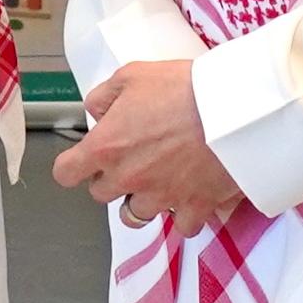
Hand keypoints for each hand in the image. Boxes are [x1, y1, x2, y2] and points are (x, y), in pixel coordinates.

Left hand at [52, 60, 250, 239]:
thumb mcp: (133, 75)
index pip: (66, 173)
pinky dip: (185, 215)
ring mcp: (161, 197)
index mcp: (106, 147)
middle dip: (112, 179)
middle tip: (133, 160)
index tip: (83, 162)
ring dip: (143, 201)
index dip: (73, 167)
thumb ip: (105, 96)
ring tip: (159, 182)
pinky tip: (191, 196)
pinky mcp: (195, 207)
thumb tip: (96, 111)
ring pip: (136, 216)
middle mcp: (128, 178)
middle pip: (102, 194)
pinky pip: (182, 226)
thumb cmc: (184, 89)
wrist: (237, 110)